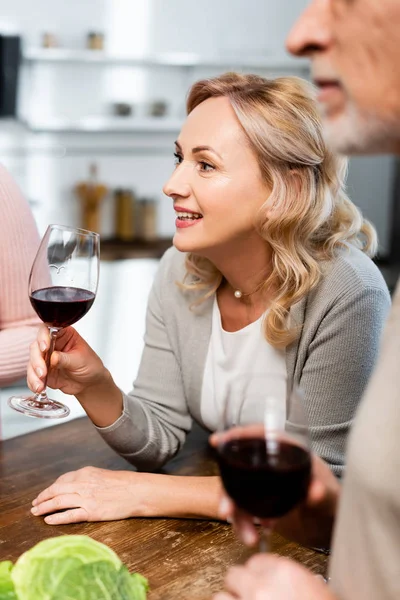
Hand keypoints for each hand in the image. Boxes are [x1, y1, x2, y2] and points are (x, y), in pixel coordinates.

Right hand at [27, 324, 106, 396]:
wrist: (90, 383)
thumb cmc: (90, 366)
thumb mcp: (80, 360)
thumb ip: (65, 359)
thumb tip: (52, 357)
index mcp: (64, 335)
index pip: (48, 329)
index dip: (43, 337)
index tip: (45, 347)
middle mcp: (52, 344)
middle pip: (36, 346)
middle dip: (37, 360)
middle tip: (43, 371)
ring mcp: (46, 358)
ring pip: (32, 361)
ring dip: (33, 373)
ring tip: (40, 383)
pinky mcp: (43, 371)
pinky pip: (32, 375)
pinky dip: (33, 382)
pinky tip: (38, 387)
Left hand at [31, 466, 153, 523]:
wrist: (137, 491)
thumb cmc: (123, 484)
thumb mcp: (102, 475)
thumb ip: (87, 480)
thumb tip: (75, 486)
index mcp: (85, 472)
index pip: (62, 480)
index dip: (51, 488)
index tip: (45, 494)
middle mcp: (83, 483)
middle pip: (56, 490)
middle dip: (42, 498)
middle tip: (34, 505)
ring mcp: (86, 498)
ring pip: (59, 502)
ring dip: (44, 508)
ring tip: (36, 513)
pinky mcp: (91, 511)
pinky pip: (69, 515)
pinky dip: (57, 518)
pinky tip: (49, 520)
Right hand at [210, 432, 339, 547]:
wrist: (331, 524)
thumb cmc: (332, 499)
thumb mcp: (330, 494)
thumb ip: (322, 492)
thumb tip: (314, 491)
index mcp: (286, 451)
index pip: (258, 435)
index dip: (236, 436)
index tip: (217, 441)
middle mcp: (270, 465)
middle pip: (239, 468)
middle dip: (227, 490)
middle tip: (226, 511)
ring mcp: (262, 485)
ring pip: (237, 494)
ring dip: (236, 515)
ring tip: (249, 537)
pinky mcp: (259, 504)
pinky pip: (243, 511)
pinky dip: (244, 525)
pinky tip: (256, 534)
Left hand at [213, 554, 335, 599]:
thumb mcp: (318, 591)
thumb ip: (296, 582)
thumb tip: (284, 585)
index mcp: (286, 573)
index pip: (257, 561)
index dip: (258, 574)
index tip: (261, 583)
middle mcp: (262, 587)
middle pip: (235, 574)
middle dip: (240, 586)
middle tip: (249, 597)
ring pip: (221, 596)